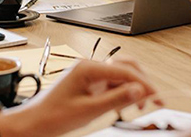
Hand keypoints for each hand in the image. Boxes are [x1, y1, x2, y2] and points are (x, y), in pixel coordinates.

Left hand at [8, 59, 157, 136]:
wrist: (33, 124)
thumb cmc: (52, 117)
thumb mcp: (88, 111)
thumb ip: (116, 99)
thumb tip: (139, 91)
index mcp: (89, 68)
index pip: (125, 71)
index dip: (144, 84)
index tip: (157, 96)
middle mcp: (91, 67)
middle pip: (126, 67)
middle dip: (142, 82)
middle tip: (155, 99)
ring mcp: (91, 75)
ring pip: (121, 76)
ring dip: (133, 89)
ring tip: (141, 105)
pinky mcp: (91, 84)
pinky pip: (113, 84)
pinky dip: (123, 94)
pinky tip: (125, 106)